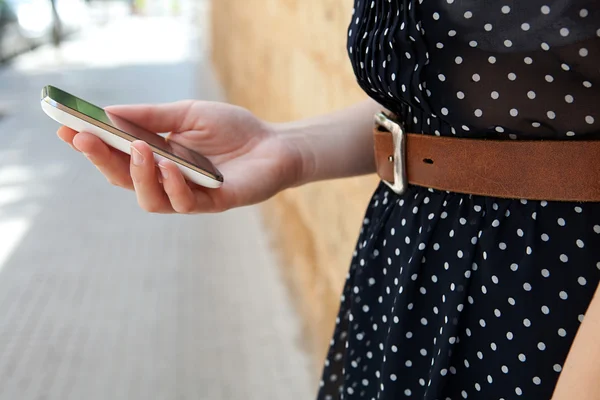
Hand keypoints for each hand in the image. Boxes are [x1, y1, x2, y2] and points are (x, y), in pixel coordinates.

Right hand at [57, 101, 302, 212]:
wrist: (275, 144)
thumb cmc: (233, 128)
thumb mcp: (187, 113)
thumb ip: (150, 116)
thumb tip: (106, 111)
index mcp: (158, 158)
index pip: (117, 157)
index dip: (91, 146)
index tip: (65, 128)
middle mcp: (168, 180)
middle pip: (125, 180)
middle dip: (102, 160)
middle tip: (85, 139)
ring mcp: (188, 194)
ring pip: (149, 199)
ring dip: (139, 175)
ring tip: (138, 150)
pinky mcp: (212, 203)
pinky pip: (184, 203)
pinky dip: (174, 185)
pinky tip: (170, 166)